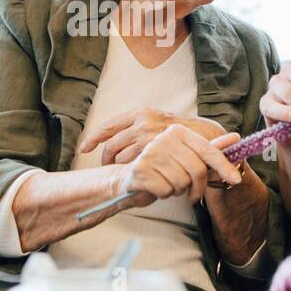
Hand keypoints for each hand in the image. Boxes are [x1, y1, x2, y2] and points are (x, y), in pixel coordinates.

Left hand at [80, 109, 225, 164]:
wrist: (205, 138)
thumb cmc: (178, 132)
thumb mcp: (157, 121)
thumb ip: (138, 127)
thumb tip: (113, 137)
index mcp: (139, 113)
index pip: (108, 127)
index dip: (94, 139)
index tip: (85, 148)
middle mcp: (142, 123)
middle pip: (111, 146)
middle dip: (106, 160)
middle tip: (107, 168)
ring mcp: (149, 139)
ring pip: (121, 160)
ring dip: (120, 169)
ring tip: (124, 174)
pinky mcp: (156, 153)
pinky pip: (135, 167)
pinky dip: (133, 173)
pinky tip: (135, 177)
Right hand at [118, 126, 242, 204]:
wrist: (129, 178)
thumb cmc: (162, 168)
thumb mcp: (187, 156)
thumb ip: (210, 149)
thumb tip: (236, 138)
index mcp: (178, 131)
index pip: (207, 150)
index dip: (224, 166)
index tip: (236, 180)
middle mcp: (164, 138)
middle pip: (197, 170)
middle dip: (197, 187)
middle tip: (190, 193)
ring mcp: (150, 153)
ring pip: (181, 182)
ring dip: (177, 191)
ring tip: (167, 184)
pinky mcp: (140, 170)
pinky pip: (166, 190)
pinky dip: (163, 194)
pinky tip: (155, 188)